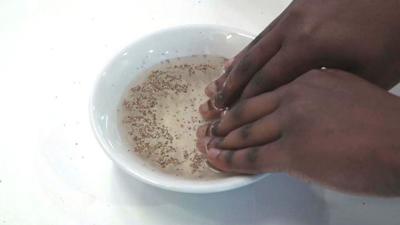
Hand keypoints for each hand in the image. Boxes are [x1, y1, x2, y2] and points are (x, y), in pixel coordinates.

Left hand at [197, 69, 399, 195]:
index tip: (224, 111)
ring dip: (221, 141)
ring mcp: (292, 121)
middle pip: (248, 110)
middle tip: (206, 128)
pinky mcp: (293, 151)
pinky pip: (253, 156)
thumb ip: (314, 103)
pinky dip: (231, 160)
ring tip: (206, 145)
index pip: (263, 92)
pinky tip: (218, 159)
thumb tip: (291, 118)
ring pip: (246, 133)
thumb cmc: (381, 126)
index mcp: (308, 80)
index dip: (239, 104)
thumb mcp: (344, 98)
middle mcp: (296, 95)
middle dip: (223, 122)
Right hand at [203, 0, 399, 114]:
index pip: (266, 81)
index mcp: (309, 46)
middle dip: (232, 88)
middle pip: (253, 63)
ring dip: (235, 69)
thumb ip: (323, 88)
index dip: (246, 103)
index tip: (231, 120)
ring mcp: (295, 12)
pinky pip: (266, 33)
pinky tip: (238, 61)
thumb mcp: (363, 75)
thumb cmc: (391, 38)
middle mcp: (295, 26)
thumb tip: (295, 100)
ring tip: (218, 87)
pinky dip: (250, 50)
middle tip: (214, 106)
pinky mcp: (299, 5)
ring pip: (255, 46)